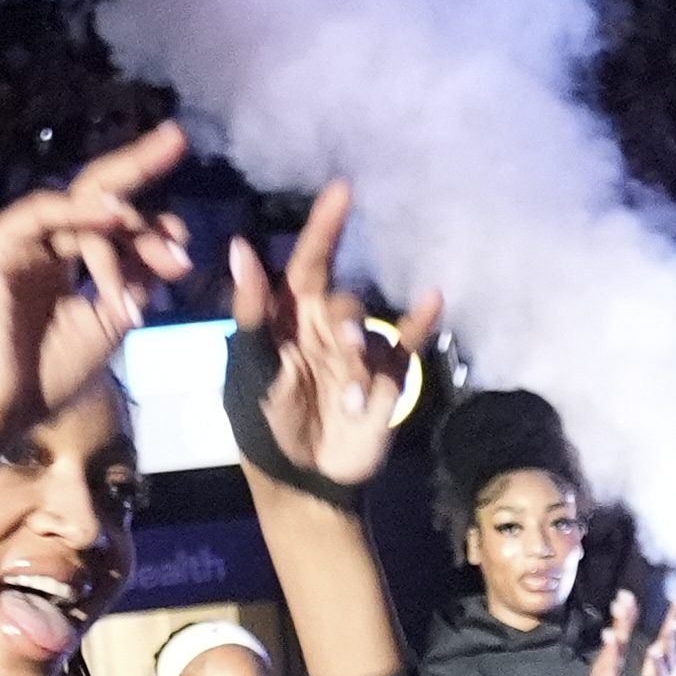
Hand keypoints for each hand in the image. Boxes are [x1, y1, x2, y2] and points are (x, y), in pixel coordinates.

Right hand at [0, 122, 194, 445]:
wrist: (6, 407)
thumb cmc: (51, 373)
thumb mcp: (111, 318)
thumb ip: (138, 276)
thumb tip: (173, 238)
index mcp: (66, 259)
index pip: (112, 221)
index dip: (150, 223)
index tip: (184, 244)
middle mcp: (42, 242)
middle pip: (95, 192)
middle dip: (139, 164)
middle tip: (177, 139)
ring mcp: (17, 240)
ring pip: (79, 203)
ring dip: (124, 220)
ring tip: (160, 246)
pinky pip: (42, 212)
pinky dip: (80, 211)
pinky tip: (115, 216)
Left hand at [227, 180, 442, 493]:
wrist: (302, 485)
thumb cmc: (263, 428)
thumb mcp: (248, 369)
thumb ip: (250, 312)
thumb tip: (241, 247)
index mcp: (286, 321)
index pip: (306, 264)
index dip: (323, 228)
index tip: (342, 190)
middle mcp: (324, 328)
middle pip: (343, 297)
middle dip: (343, 321)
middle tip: (340, 349)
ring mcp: (357, 351)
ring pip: (370, 325)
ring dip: (360, 357)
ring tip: (350, 400)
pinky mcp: (387, 376)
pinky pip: (407, 340)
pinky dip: (420, 319)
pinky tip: (434, 298)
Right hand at [569, 590, 638, 675]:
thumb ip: (612, 667)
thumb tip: (615, 655)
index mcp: (610, 663)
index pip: (619, 635)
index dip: (625, 617)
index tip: (630, 598)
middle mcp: (605, 663)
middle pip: (615, 634)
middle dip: (621, 614)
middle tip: (626, 593)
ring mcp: (603, 671)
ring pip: (612, 644)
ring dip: (616, 625)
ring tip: (621, 608)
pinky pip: (609, 663)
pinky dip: (611, 649)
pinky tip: (612, 637)